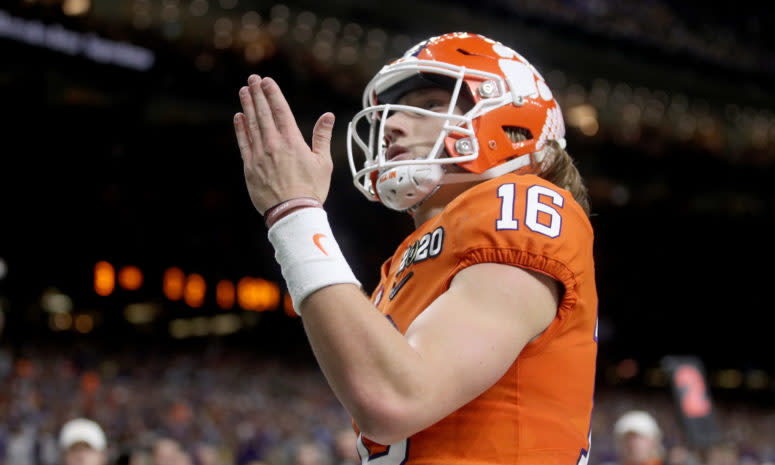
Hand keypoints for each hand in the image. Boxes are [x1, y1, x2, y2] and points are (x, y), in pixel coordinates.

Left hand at [234, 74, 334, 214]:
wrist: (292, 213)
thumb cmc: (311, 189)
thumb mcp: (323, 162)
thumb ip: (322, 137)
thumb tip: (328, 116)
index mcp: (292, 141)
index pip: (280, 110)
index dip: (273, 93)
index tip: (267, 80)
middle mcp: (273, 144)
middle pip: (263, 113)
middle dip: (257, 94)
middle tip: (252, 79)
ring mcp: (259, 155)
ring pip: (251, 125)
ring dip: (248, 106)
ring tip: (244, 91)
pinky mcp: (249, 167)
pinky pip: (243, 143)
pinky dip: (240, 128)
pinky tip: (239, 117)